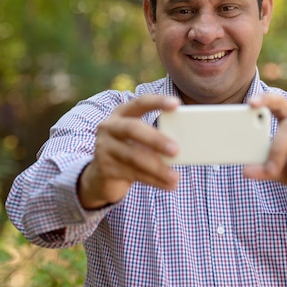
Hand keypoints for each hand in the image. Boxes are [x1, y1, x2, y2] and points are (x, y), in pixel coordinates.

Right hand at [77, 95, 180, 209]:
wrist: (101, 178)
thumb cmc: (129, 153)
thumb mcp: (138, 141)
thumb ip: (154, 138)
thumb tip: (185, 145)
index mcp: (121, 114)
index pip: (139, 103)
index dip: (157, 102)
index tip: (176, 104)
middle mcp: (109, 127)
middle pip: (133, 129)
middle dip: (156, 139)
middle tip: (176, 150)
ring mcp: (104, 148)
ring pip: (133, 156)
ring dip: (158, 168)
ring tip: (175, 177)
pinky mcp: (105, 168)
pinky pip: (133, 173)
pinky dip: (154, 180)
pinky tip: (168, 185)